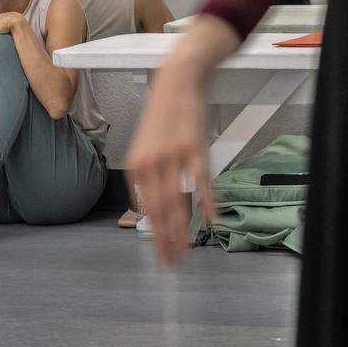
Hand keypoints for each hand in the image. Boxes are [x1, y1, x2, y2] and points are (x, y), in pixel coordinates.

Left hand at [125, 55, 218, 266]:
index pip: (145, 209)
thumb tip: (152, 208)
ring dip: (182, 228)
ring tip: (187, 250)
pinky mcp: (194, 146)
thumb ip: (147, 177)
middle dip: (166, 240)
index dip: (154, 235)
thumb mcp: (145, 147)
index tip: (162, 256)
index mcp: (136, 165)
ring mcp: (172, 154)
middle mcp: (150, 162)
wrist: (175, 83)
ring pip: (177, 199)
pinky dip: (207, 201)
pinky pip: (201, 179)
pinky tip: (211, 219)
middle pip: (159, 209)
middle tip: (173, 263)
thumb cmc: (162, 119)